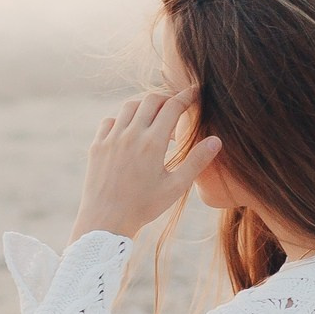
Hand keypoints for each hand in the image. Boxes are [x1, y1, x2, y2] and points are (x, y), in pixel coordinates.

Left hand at [69, 88, 222, 243]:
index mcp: (153, 142)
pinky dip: (123, 119)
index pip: (173, 106)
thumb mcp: (176, 187)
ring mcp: (111, 138)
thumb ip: (197, 161)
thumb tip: (216, 140)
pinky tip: (130, 131)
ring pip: (130, 106)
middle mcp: (131, 134)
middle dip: (167, 97)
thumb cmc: (144, 206)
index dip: (187, 96)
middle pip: (151, 100)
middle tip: (176, 104)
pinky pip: (111, 120)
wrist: (106, 220)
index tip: (196, 92)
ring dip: (145, 106)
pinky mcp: (97, 145)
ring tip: (155, 116)